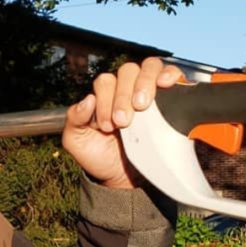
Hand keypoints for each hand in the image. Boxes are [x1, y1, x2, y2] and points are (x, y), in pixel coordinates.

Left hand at [63, 56, 185, 188]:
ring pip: (149, 67)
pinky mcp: (170, 98)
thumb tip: (88, 99)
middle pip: (127, 72)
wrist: (126, 179)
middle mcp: (127, 88)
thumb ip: (73, 119)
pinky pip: (172, 74)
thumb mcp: (76, 141)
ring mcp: (150, 91)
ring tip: (142, 106)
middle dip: (123, 96)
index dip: (105, 100)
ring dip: (145, 83)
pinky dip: (170, 74)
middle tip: (124, 122)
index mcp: (105, 94)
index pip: (106, 81)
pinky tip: (165, 83)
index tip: (108, 126)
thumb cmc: (101, 156)